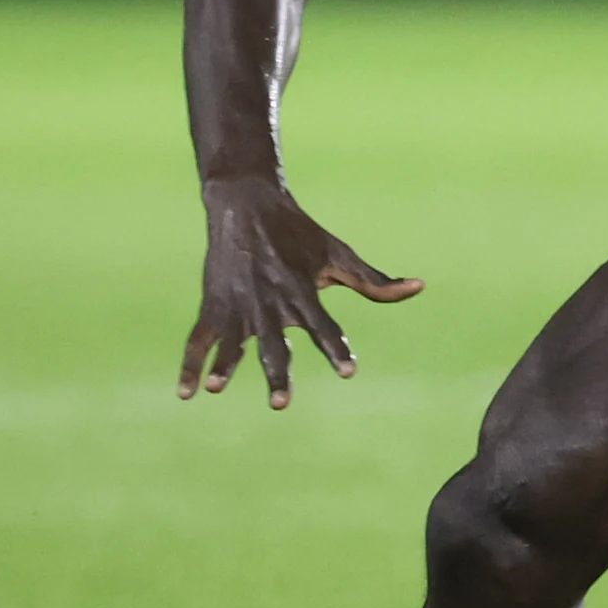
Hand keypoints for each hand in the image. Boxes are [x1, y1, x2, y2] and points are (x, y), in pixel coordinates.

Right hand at [179, 174, 424, 406]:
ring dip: (225, 366)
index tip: (348, 372)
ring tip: (217, 388)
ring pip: (232, 342)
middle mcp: (270, 302)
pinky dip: (191, 365)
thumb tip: (419, 287)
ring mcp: (239, 306)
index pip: (324, 326)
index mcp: (303, 291)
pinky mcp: (214, 306)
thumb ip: (375, 282)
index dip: (336, 348)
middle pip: (275, 344)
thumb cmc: (301, 234)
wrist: (247, 206)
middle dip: (277, 372)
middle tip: (280, 402)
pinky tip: (187, 393)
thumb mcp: (339, 254)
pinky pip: (199, 340)